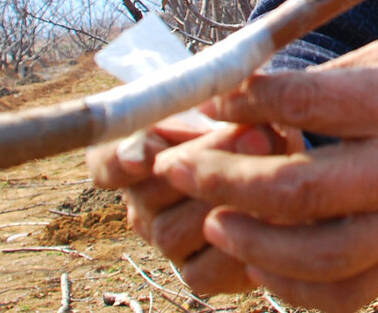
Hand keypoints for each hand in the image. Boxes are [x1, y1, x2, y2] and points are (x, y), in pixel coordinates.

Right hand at [87, 115, 300, 294]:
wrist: (273, 159)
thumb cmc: (240, 121)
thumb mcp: (229, 104)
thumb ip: (222, 107)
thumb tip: (246, 131)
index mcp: (131, 153)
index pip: (104, 160)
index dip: (122, 158)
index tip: (150, 152)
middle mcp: (140, 201)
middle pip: (148, 194)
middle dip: (204, 163)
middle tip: (253, 136)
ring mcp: (165, 239)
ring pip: (172, 232)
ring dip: (224, 201)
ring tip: (272, 174)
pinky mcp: (196, 272)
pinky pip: (203, 271)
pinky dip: (238, 245)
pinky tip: (272, 218)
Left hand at [153, 38, 377, 312]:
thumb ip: (321, 84)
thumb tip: (242, 98)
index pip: (307, 104)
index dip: (245, 102)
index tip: (206, 99)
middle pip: (300, 188)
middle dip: (224, 180)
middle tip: (176, 169)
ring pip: (319, 255)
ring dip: (252, 242)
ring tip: (214, 220)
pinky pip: (349, 291)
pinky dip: (295, 287)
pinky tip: (262, 262)